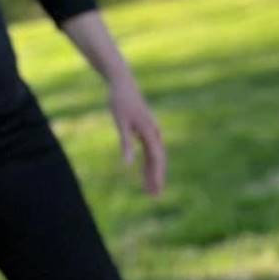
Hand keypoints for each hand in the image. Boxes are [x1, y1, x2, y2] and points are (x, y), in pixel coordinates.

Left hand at [109, 71, 166, 196]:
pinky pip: (150, 151)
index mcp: (149, 131)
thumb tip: (126, 164)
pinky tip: (145, 175)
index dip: (156, 176)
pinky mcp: (146, 131)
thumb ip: (125, 143)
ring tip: (151, 190)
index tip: (155, 190)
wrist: (123, 82)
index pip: (156, 159)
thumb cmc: (119, 101)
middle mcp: (154, 133)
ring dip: (153, 173)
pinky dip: (149, 164)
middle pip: (159, 160)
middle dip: (157, 179)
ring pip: (156, 157)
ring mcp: (152, 132)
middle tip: (155, 197)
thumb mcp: (120, 122)